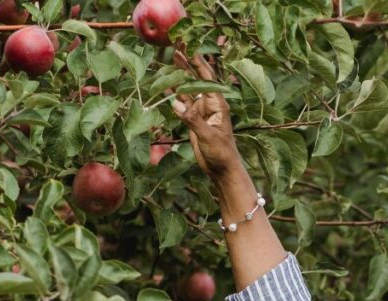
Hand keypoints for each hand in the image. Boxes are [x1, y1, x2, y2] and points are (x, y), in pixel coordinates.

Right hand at [170, 43, 239, 178]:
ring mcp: (201, 110)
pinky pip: (182, 103)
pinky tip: (165, 83)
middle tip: (177, 44)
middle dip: (187, 62)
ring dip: (180, 75)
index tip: (188, 45)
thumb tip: (176, 104)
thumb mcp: (208, 136)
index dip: (196, 61)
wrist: (221, 170)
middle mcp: (210, 103)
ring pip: (188, 89)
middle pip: (196, 78)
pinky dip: (173, 93)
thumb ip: (193, 120)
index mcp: (218, 103)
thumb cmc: (222, 153)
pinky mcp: (193, 119)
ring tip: (171, 57)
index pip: (206, 77)